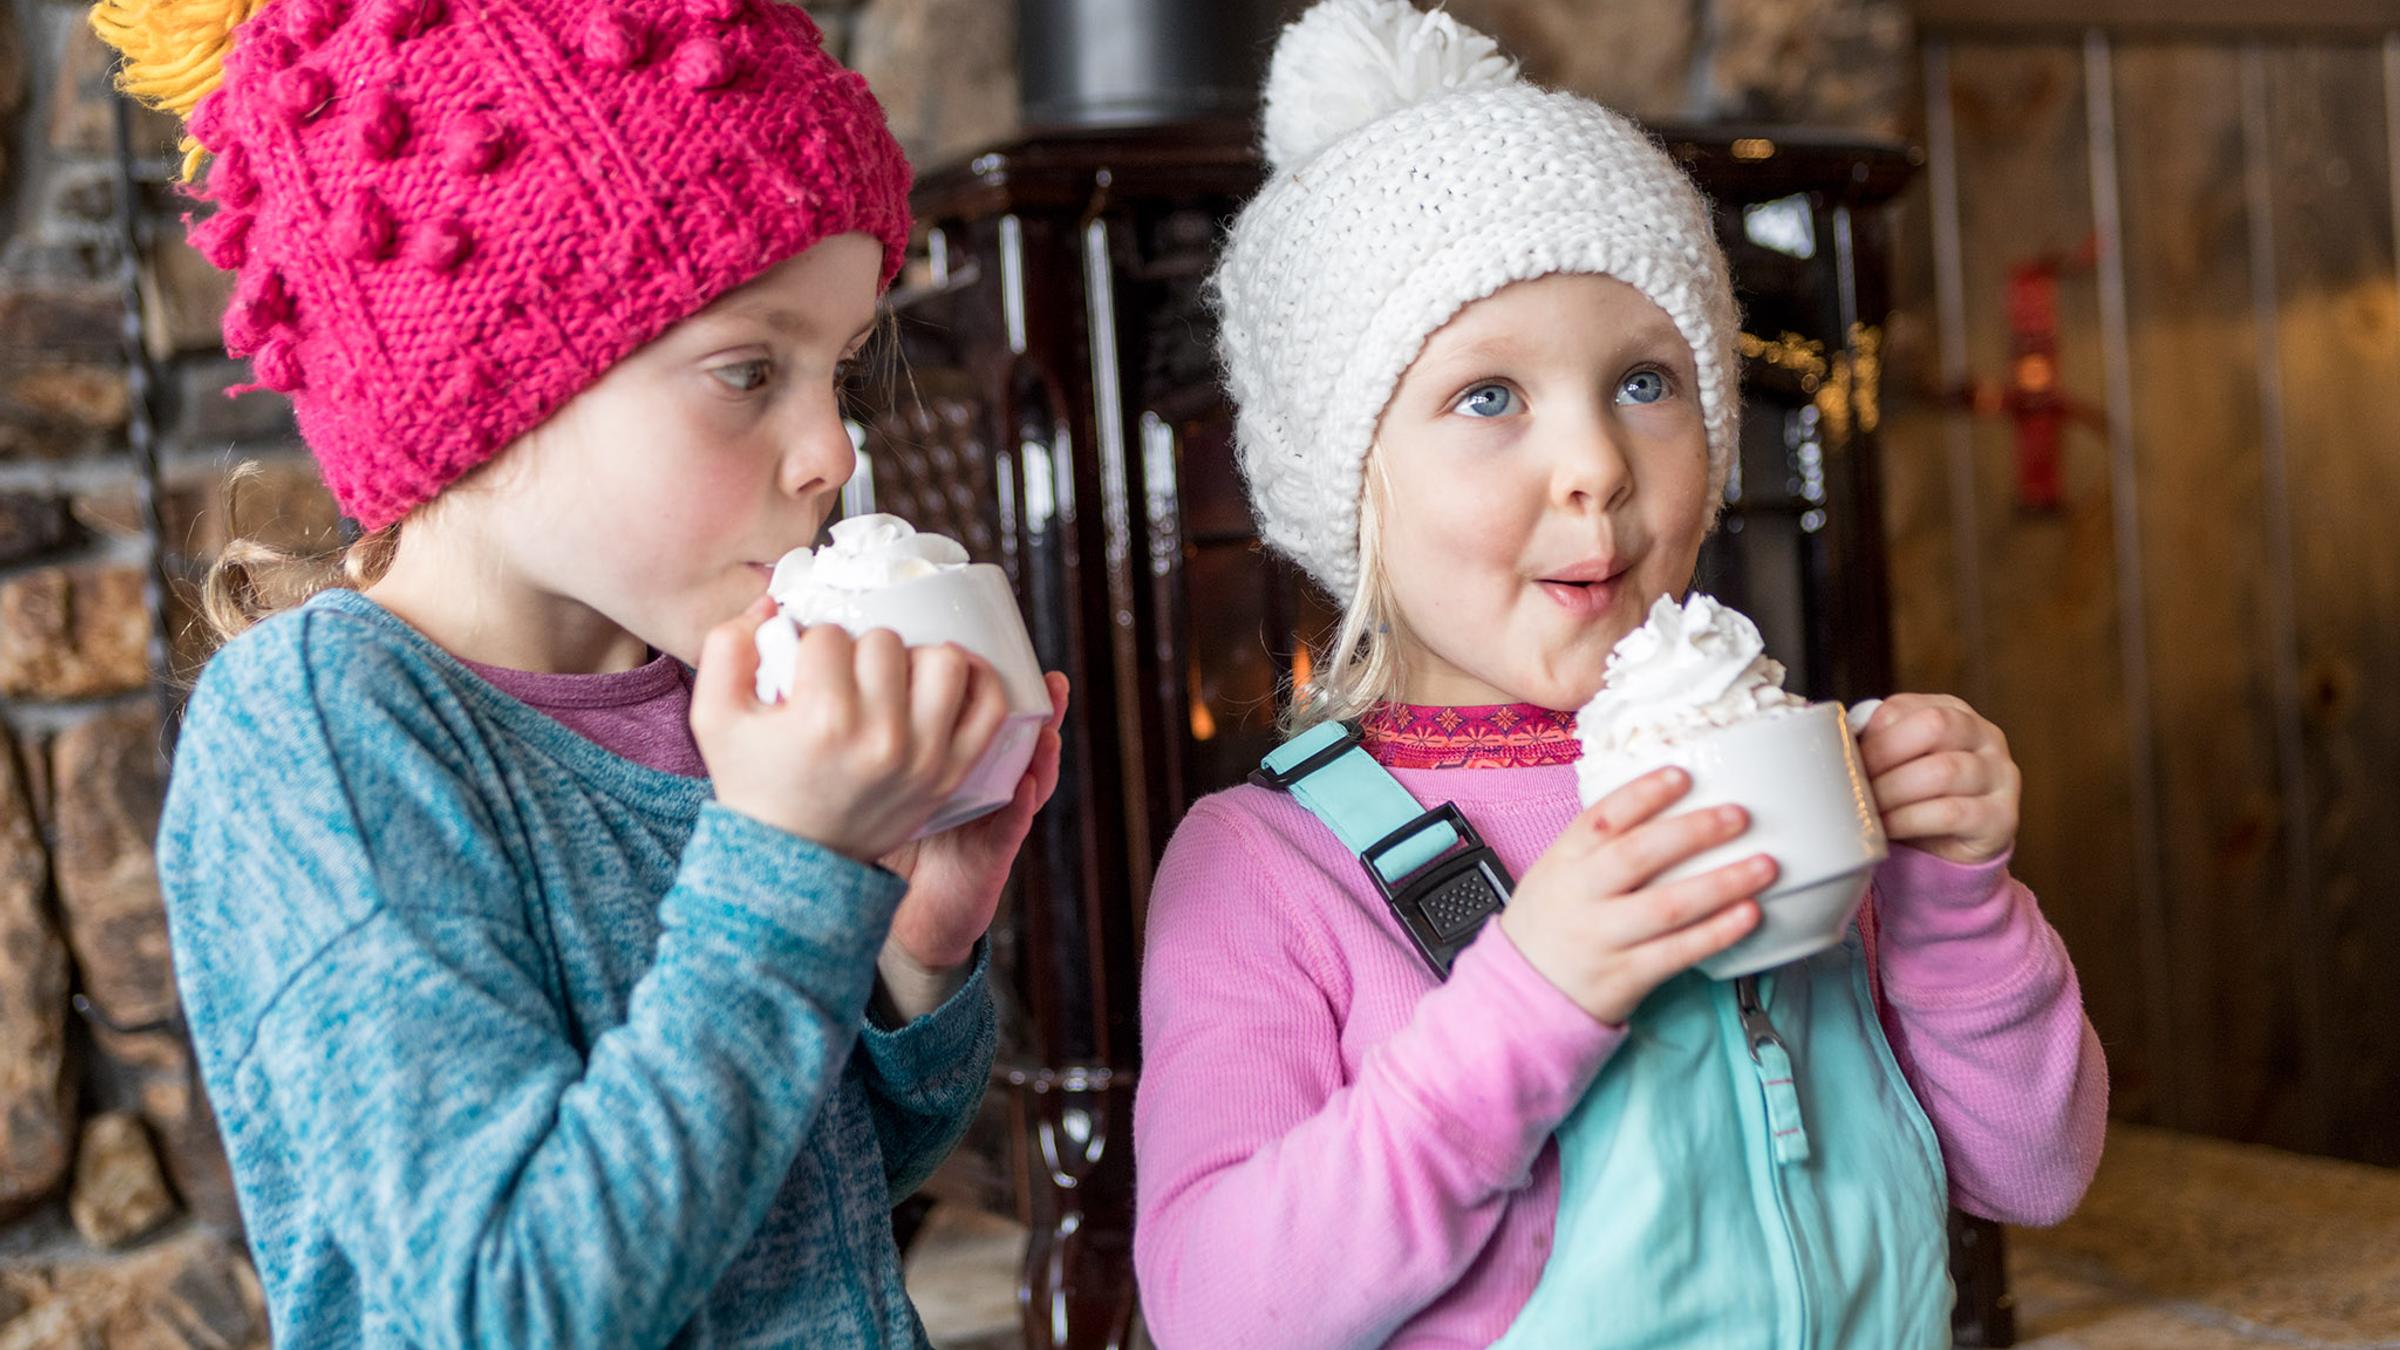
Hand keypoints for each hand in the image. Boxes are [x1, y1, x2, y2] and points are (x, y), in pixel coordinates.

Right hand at [690, 597, 1013, 862]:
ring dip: (915, 659)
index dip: (810, 644)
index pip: (828, 636)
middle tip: (844, 677)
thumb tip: (772, 603)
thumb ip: (726, 647)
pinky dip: (978, 680)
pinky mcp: (951, 773)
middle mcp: (880, 737)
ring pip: (944, 660)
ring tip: (891, 676)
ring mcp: (924, 757)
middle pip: (885, 641)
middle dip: (858, 650)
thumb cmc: (754, 782)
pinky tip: (946, 675)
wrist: (794, 857)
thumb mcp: (714, 717)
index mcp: (822, 719)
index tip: (805, 671)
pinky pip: (991, 706)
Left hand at [878, 672, 1069, 1000]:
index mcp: (962, 765)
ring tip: (1049, 730)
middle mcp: (988, 788)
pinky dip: (1023, 807)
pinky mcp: (992, 858)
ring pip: (1031, 780)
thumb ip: (875, 743)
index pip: (989, 720)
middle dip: (1042, 710)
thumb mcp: (886, 785)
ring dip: (1045, 753)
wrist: (905, 920)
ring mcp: (994, 821)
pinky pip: (1012, 828)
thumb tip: (839, 687)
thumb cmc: (890, 845)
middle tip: (1053, 682)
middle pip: (1022, 742)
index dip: (1005, 690)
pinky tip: (1028, 786)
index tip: (1011, 656)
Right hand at [1498, 768, 1769, 1024]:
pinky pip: (1678, 953)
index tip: (1682, 775)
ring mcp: (1602, 939)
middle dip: (1693, 832)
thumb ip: (1597, 845)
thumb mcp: (1555, 873)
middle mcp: (1580, 896)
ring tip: (1764, 865)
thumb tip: (1664, 803)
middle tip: (1739, 815)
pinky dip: (1717, 933)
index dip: (1643, 793)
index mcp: (1562, 862)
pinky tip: (1749, 914)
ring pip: (1667, 906)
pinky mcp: (1625, 977)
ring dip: (1721, 883)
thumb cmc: (1549, 925)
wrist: (1520, 995)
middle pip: (1638, 856)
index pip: (1601, 819)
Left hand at [1856, 693, 2020, 865]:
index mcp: (1953, 712)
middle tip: (1855, 783)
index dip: (1869, 734)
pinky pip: (1951, 812)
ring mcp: (2000, 775)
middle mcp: (1984, 736)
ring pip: (1943, 771)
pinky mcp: (2001, 816)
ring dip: (1893, 791)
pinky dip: (1909, 820)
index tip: (1844, 760)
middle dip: (1884, 755)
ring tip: (1867, 808)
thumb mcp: (1897, 765)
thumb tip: (1829, 741)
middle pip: (1934, 726)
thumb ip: (1874, 746)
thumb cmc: (1916, 799)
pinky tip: (1886, 828)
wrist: (1952, 851)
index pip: (1904, 707)